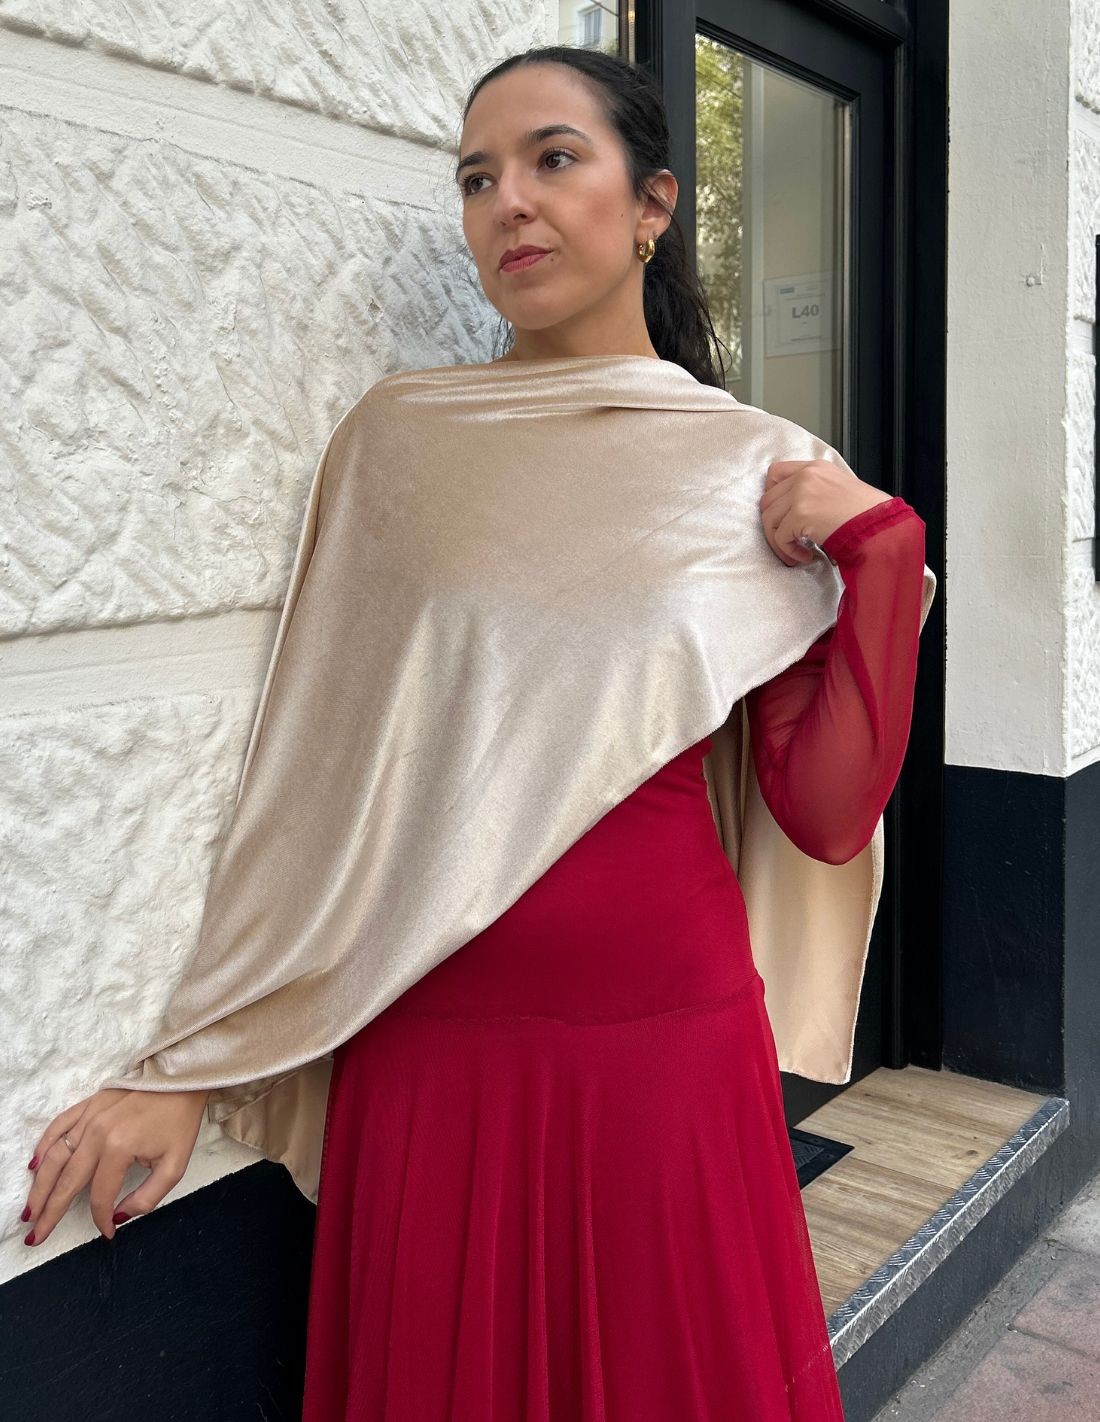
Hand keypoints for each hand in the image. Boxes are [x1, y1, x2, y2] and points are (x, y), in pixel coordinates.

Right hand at [22, 1086, 209, 1244]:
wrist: (183, 1079)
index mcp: (119, 1148)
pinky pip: (59, 1126)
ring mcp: (90, 1116)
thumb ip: (147, 1197)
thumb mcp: (175, 1165)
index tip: (107, 1232)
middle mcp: (97, 1133)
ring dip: (40, 1186)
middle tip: (34, 1236)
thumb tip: (119, 1216)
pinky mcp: (89, 1104)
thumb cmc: (180, 1121)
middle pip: (67, 1180)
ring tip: (30, 1210)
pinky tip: (35, 1166)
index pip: (100, 1195)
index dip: (101, 1218)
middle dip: (50, 1212)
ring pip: (56, 1157)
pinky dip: (44, 1147)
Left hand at [760, 458, 893, 566]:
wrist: (882, 526)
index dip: (772, 496)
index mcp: (816, 468)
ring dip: (779, 541)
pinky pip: (780, 537)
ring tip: (798, 553)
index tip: (779, 514)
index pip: (775, 472)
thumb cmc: (868, 515)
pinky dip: (789, 552)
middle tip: (788, 541)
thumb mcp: (840, 490)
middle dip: (773, 524)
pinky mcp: (801, 514)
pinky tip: (807, 556)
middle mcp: (806, 476)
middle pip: (767, 500)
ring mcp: (802, 493)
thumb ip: (814, 492)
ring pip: (769, 519)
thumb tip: (792, 512)